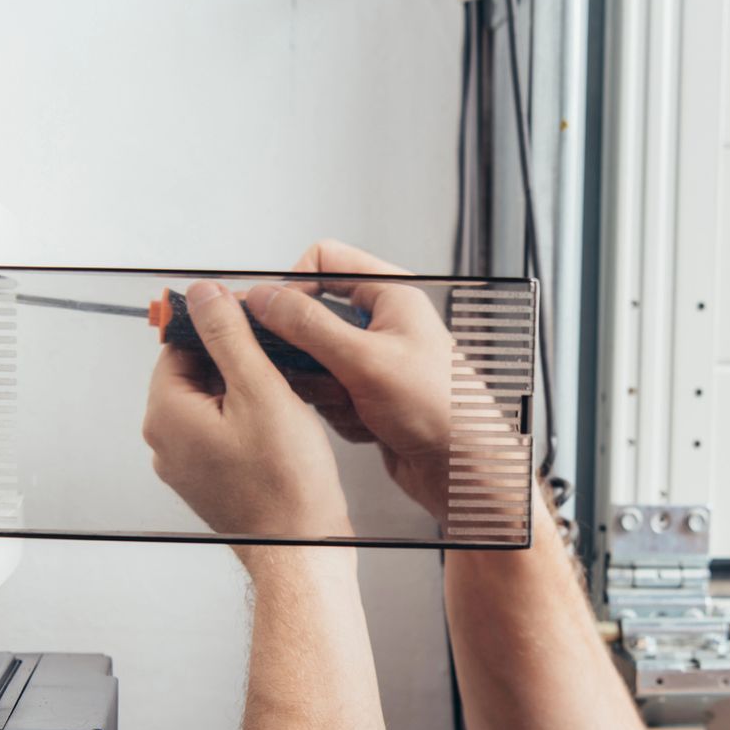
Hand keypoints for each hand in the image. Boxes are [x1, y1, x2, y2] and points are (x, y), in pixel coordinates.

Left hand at [142, 280, 352, 544]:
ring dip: (247, 391)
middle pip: (196, 372)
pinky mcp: (210, 480)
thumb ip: (229, 335)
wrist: (302, 549)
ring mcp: (186, 464)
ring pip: (213, 402)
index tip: (254, 325)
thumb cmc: (286, 486)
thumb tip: (206, 295)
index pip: (181, 344)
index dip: (221, 327)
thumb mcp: (261, 390)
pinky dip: (250, 422)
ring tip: (285, 400)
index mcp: (166, 414)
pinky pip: (223, 433)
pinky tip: (281, 428)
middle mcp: (165, 442)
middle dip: (238, 361)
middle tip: (278, 367)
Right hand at [242, 241, 456, 520]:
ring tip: (357, 407)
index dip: (294, 284)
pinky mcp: (370, 396)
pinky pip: (330, 395)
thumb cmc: (441, 409)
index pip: (324, 261)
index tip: (274, 316)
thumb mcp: (364, 359)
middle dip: (310, 355)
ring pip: (316, 362)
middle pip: (314, 318)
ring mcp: (376, 361)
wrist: (462, 469)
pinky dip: (343, 415)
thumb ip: (308, 325)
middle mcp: (384, 323)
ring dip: (328, 391)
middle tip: (319, 376)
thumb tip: (266, 298)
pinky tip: (370, 427)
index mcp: (393, 294)